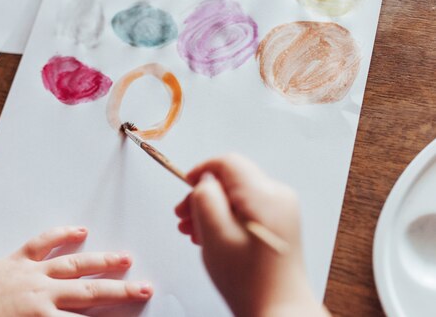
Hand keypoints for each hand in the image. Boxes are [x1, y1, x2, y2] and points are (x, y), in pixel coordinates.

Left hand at [0, 226, 151, 315]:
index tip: (134, 314)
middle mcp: (43, 293)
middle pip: (90, 291)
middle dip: (121, 290)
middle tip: (145, 288)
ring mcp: (31, 273)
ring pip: (74, 264)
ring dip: (102, 260)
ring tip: (125, 257)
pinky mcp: (18, 259)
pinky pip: (43, 243)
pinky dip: (62, 234)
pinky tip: (80, 230)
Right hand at [175, 154, 328, 316]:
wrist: (278, 310)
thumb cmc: (249, 280)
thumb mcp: (214, 233)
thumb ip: (205, 197)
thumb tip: (205, 180)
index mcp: (264, 195)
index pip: (228, 163)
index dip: (201, 171)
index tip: (184, 185)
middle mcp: (278, 197)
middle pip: (232, 180)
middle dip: (204, 194)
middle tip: (183, 215)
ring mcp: (282, 211)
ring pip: (237, 195)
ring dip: (212, 208)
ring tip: (193, 230)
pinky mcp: (280, 224)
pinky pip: (247, 209)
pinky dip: (226, 217)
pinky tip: (211, 235)